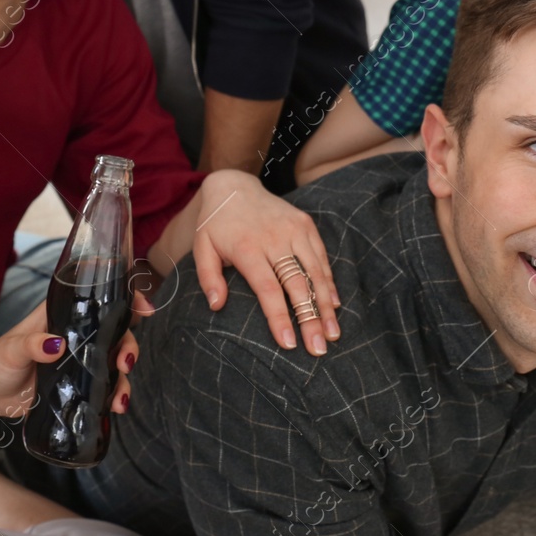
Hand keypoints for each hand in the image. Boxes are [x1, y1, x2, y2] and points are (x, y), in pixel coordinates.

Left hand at [0, 302, 138, 420]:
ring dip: (125, 376)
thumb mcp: (9, 351)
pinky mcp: (76, 387)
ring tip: (121, 395)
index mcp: (58, 316)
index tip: (143, 307)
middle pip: (114, 331)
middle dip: (129, 344)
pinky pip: (103, 388)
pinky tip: (116, 407)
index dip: (123, 297)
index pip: (95, 297)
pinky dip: (115, 395)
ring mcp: (77, 362)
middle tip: (126, 361)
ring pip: (113, 361)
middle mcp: (73, 336)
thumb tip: (55, 345)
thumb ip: (30, 346)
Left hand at [188, 170, 339, 355]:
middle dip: (309, 320)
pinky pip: (321, 258)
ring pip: (315, 273)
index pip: (267, 289)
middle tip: (318, 349)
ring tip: (332, 334)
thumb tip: (216, 306)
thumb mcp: (201, 247)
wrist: (233, 185)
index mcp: (247, 248)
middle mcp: (274, 238)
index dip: (279, 317)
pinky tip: (333, 305)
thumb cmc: (215, 224)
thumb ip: (208, 277)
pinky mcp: (305, 224)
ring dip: (325, 306)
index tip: (288, 343)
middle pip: (297, 285)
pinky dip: (328, 282)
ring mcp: (294, 230)